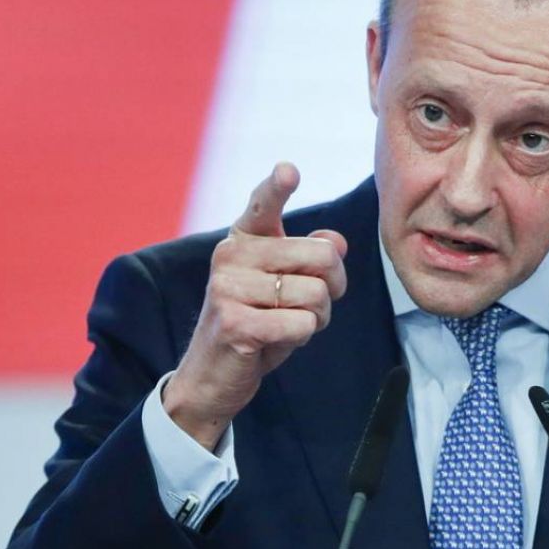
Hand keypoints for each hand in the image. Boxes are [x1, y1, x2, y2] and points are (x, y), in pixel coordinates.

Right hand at [163, 162, 347, 450]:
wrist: (212, 377)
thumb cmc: (255, 325)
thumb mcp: (285, 287)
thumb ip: (309, 259)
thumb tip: (335, 242)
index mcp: (242, 239)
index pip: (263, 204)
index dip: (278, 186)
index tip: (289, 171)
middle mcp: (230, 255)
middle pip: (321, 257)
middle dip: (333, 288)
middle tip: (314, 306)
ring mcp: (228, 288)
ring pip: (316, 295)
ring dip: (315, 318)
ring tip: (286, 326)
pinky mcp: (234, 323)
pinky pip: (302, 324)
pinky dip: (301, 338)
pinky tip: (274, 342)